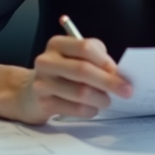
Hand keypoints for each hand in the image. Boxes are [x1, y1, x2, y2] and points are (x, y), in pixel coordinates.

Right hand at [0, 35, 132, 124]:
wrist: (28, 94)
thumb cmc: (61, 74)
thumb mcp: (75, 58)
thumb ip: (96, 59)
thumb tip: (118, 73)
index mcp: (58, 44)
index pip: (85, 47)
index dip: (105, 61)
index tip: (120, 72)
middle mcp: (47, 60)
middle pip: (83, 70)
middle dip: (109, 82)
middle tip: (126, 90)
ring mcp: (42, 82)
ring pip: (80, 92)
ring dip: (100, 99)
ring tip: (107, 101)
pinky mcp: (43, 102)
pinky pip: (74, 108)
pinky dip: (89, 110)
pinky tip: (92, 109)